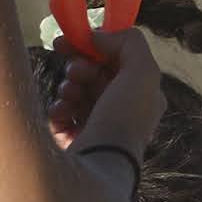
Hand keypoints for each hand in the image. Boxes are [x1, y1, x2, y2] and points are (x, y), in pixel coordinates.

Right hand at [57, 22, 163, 170]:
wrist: (99, 166)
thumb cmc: (124, 118)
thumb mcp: (142, 71)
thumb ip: (128, 41)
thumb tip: (98, 36)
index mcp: (142, 95)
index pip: (117, 61)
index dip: (96, 46)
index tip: (73, 39)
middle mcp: (121, 111)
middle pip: (94, 75)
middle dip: (79, 67)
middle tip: (72, 70)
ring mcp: (96, 128)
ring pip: (75, 93)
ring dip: (68, 87)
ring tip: (68, 96)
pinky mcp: (74, 142)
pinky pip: (61, 115)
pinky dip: (58, 109)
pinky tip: (59, 113)